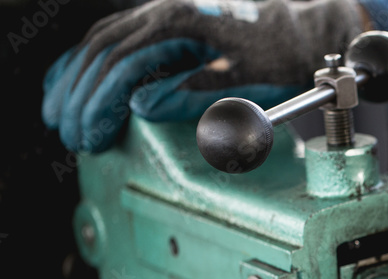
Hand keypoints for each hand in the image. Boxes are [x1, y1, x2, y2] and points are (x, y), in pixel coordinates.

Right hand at [42, 0, 362, 152]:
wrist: (305, 30)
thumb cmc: (281, 54)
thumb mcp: (244, 80)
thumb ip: (193, 92)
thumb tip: (140, 106)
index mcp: (179, 22)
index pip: (118, 63)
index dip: (96, 103)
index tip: (88, 134)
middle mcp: (164, 11)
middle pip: (100, 51)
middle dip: (79, 97)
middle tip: (71, 134)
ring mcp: (163, 13)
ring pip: (101, 41)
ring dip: (76, 78)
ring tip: (59, 114)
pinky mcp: (167, 22)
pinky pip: (115, 36)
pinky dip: (91, 60)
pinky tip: (75, 81)